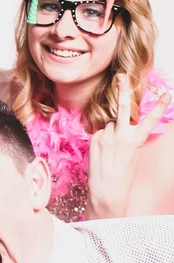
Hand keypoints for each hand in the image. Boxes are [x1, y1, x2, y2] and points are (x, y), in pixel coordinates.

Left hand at [87, 74, 170, 218]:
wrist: (107, 187)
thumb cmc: (123, 172)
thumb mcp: (132, 152)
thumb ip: (128, 135)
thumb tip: (117, 123)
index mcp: (136, 140)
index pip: (150, 120)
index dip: (159, 106)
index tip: (167, 93)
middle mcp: (122, 135)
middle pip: (123, 108)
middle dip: (123, 90)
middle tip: (121, 75)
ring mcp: (107, 135)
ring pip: (111, 123)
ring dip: (112, 130)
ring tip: (113, 148)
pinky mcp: (96, 137)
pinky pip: (101, 131)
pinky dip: (103, 137)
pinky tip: (103, 150)